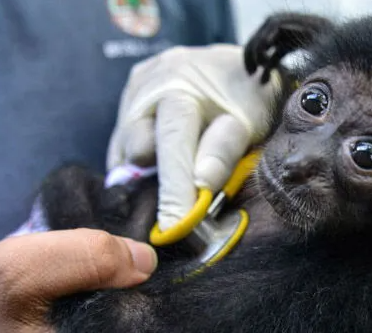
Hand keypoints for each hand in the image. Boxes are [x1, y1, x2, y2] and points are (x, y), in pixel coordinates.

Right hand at [106, 44, 281, 230]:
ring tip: (174, 181)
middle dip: (156, 181)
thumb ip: (223, 151)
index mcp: (181, 87)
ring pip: (124, 149)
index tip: (174, 227)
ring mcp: (133, 89)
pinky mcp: (128, 98)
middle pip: (137, 149)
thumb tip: (200, 186)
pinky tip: (157, 171)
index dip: (173, 189)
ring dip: (145, 173)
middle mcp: (148, 84)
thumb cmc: (250, 97)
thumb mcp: (248, 122)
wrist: (240, 65)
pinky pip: (121, 142)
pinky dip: (138, 164)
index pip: (171, 145)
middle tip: (182, 204)